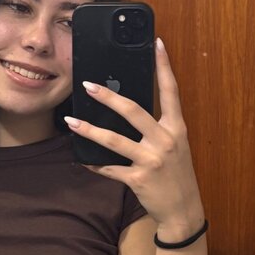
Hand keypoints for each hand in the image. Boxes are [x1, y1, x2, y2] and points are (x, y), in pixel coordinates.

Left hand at [63, 38, 204, 233]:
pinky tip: (81, 158)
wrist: (183, 211)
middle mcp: (165, 141)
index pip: (171, 91)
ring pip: (113, 140)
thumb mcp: (174, 148)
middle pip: (133, 111)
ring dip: (88, 130)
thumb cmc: (177, 176)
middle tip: (88, 85)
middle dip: (109, 97)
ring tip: (71, 121)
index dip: (164, 66)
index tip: (157, 43)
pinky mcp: (138, 179)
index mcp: (176, 129)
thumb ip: (157, 129)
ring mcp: (151, 160)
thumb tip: (128, 111)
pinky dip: (93, 164)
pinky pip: (109, 168)